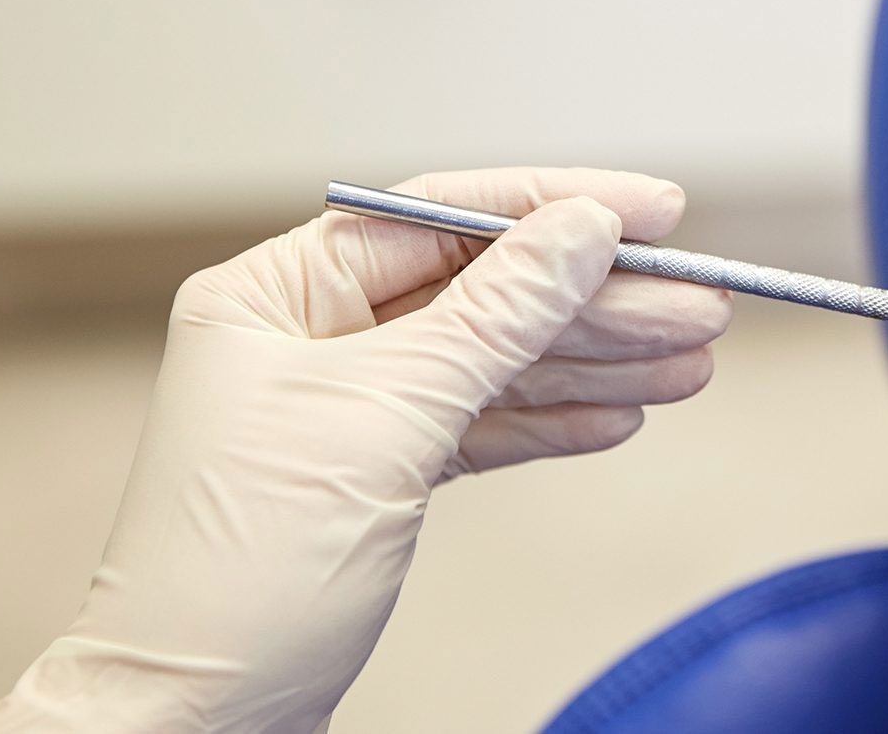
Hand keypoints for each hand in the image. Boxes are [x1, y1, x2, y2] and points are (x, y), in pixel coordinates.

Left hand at [0, 168, 728, 732]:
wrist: (190, 725)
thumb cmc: (238, 575)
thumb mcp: (386, 420)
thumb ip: (495, 316)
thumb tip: (581, 229)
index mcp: (275, 295)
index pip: (439, 217)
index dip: (555, 205)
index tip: (653, 207)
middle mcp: (308, 338)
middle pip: (483, 291)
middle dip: (595, 301)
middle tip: (696, 302)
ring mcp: (345, 409)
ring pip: (495, 362)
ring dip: (594, 362)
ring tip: (690, 360)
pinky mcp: (376, 475)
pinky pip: (483, 425)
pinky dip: (552, 422)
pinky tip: (620, 412)